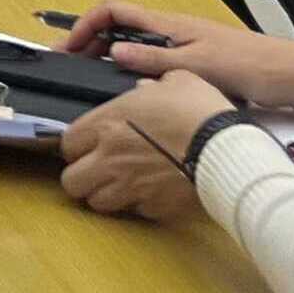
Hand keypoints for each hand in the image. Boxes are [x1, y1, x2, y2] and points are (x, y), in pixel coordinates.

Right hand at [54, 0, 293, 110]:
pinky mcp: (192, 63)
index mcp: (168, 25)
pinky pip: (149, 61)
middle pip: (117, 28)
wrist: (291, 76)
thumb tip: (114, 53)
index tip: (69, 48)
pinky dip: (129, 70)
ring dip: (107, 56)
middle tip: (69, 67)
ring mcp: (181, 47)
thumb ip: (155, 60)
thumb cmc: (252, 66)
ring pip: (131, 45)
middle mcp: (171, 32)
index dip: (86, 25)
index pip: (113, 11)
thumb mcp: (198, 65)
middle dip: (89, 43)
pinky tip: (128, 89)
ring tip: (90, 78)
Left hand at [57, 71, 235, 221]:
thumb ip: (151, 84)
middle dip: (81, 176)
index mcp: (107, 123)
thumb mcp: (176, 81)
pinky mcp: (152, 207)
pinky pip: (134, 211)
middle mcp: (110, 158)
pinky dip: (137, 205)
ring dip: (104, 194)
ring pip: (96, 202)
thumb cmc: (200, 112)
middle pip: (71, 181)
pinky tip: (150, 193)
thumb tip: (145, 89)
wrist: (226, 149)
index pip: (67, 143)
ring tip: (119, 185)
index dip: (76, 145)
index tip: (87, 145)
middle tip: (96, 170)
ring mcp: (130, 186)